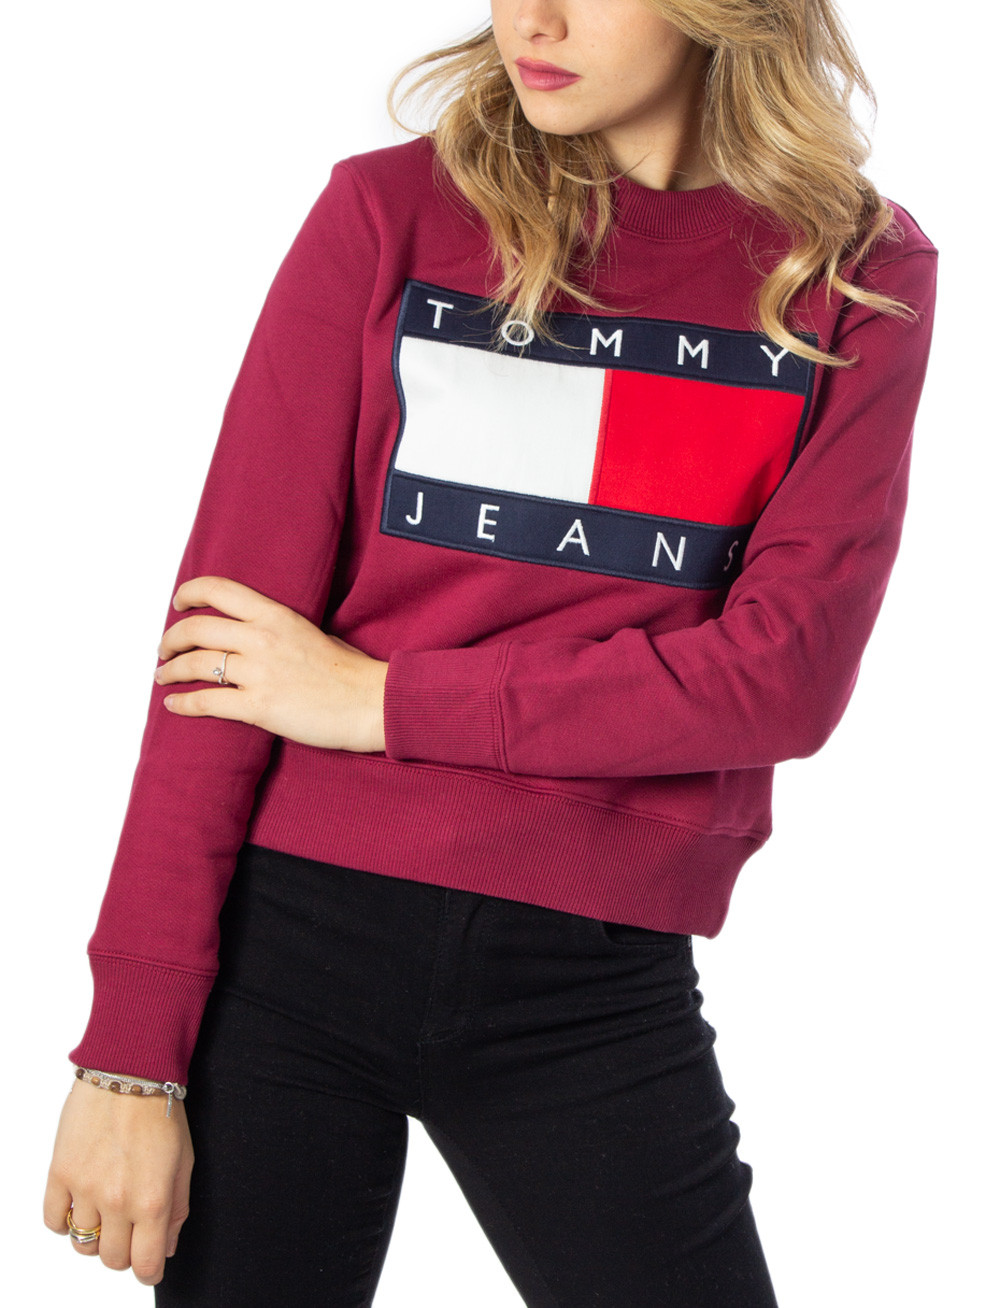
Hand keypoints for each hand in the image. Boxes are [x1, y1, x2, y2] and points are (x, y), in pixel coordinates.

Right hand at [43, 1077, 194, 1285]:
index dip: (149, 1271)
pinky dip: (65, 1220)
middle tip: (130, 1230)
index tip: (149, 1264)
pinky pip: (54, 1220)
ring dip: (96, 1235)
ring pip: (82, 1244)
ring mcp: (84, 1188)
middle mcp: (116, 1200)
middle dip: (124, 1252)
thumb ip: (177, 1210)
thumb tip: (164, 1249)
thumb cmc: (162, 1112)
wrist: (129, 1071)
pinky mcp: (60, 1172)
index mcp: (152, 1200)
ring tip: (107, 1210)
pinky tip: (81, 1202)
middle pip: (111, 1259)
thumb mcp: (185, 1161)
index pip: (145, 1264)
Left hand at [154, 576, 387, 751]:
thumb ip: (275, 628)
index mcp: (276, 615)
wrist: (370, 703)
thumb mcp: (311, 631)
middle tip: (165, 649)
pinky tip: (174, 704)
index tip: (178, 603)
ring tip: (164, 675)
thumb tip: (247, 633)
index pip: (219, 590)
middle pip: (196, 629)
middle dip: (171, 639)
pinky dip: (183, 702)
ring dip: (171, 670)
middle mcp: (262, 638)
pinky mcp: (259, 706)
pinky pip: (207, 701)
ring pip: (196, 664)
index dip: (190, 593)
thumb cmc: (348, 671)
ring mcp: (259, 673)